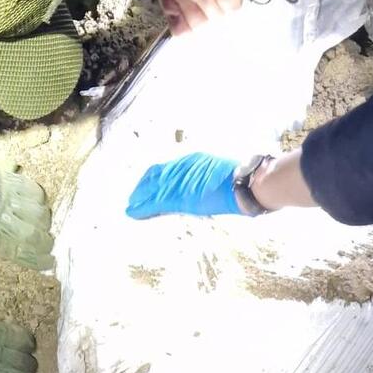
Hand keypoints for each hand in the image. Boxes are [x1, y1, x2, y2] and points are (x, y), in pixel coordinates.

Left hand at [0, 150, 52, 279]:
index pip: (18, 252)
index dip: (36, 260)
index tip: (48, 263)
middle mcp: (3, 217)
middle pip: (33, 234)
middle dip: (45, 242)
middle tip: (49, 245)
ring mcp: (9, 197)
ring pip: (38, 212)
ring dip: (44, 220)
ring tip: (43, 224)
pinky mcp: (10, 180)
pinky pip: (33, 189)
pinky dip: (39, 197)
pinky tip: (37, 202)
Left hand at [126, 153, 243, 218]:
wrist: (243, 184)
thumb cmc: (239, 181)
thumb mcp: (219, 172)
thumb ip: (207, 177)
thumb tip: (208, 185)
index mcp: (192, 160)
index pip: (168, 168)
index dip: (154, 176)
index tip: (148, 183)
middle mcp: (181, 167)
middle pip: (155, 176)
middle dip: (142, 186)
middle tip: (133, 196)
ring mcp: (179, 181)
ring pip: (151, 190)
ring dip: (139, 198)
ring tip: (129, 206)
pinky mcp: (177, 197)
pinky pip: (155, 203)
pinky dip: (142, 208)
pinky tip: (132, 213)